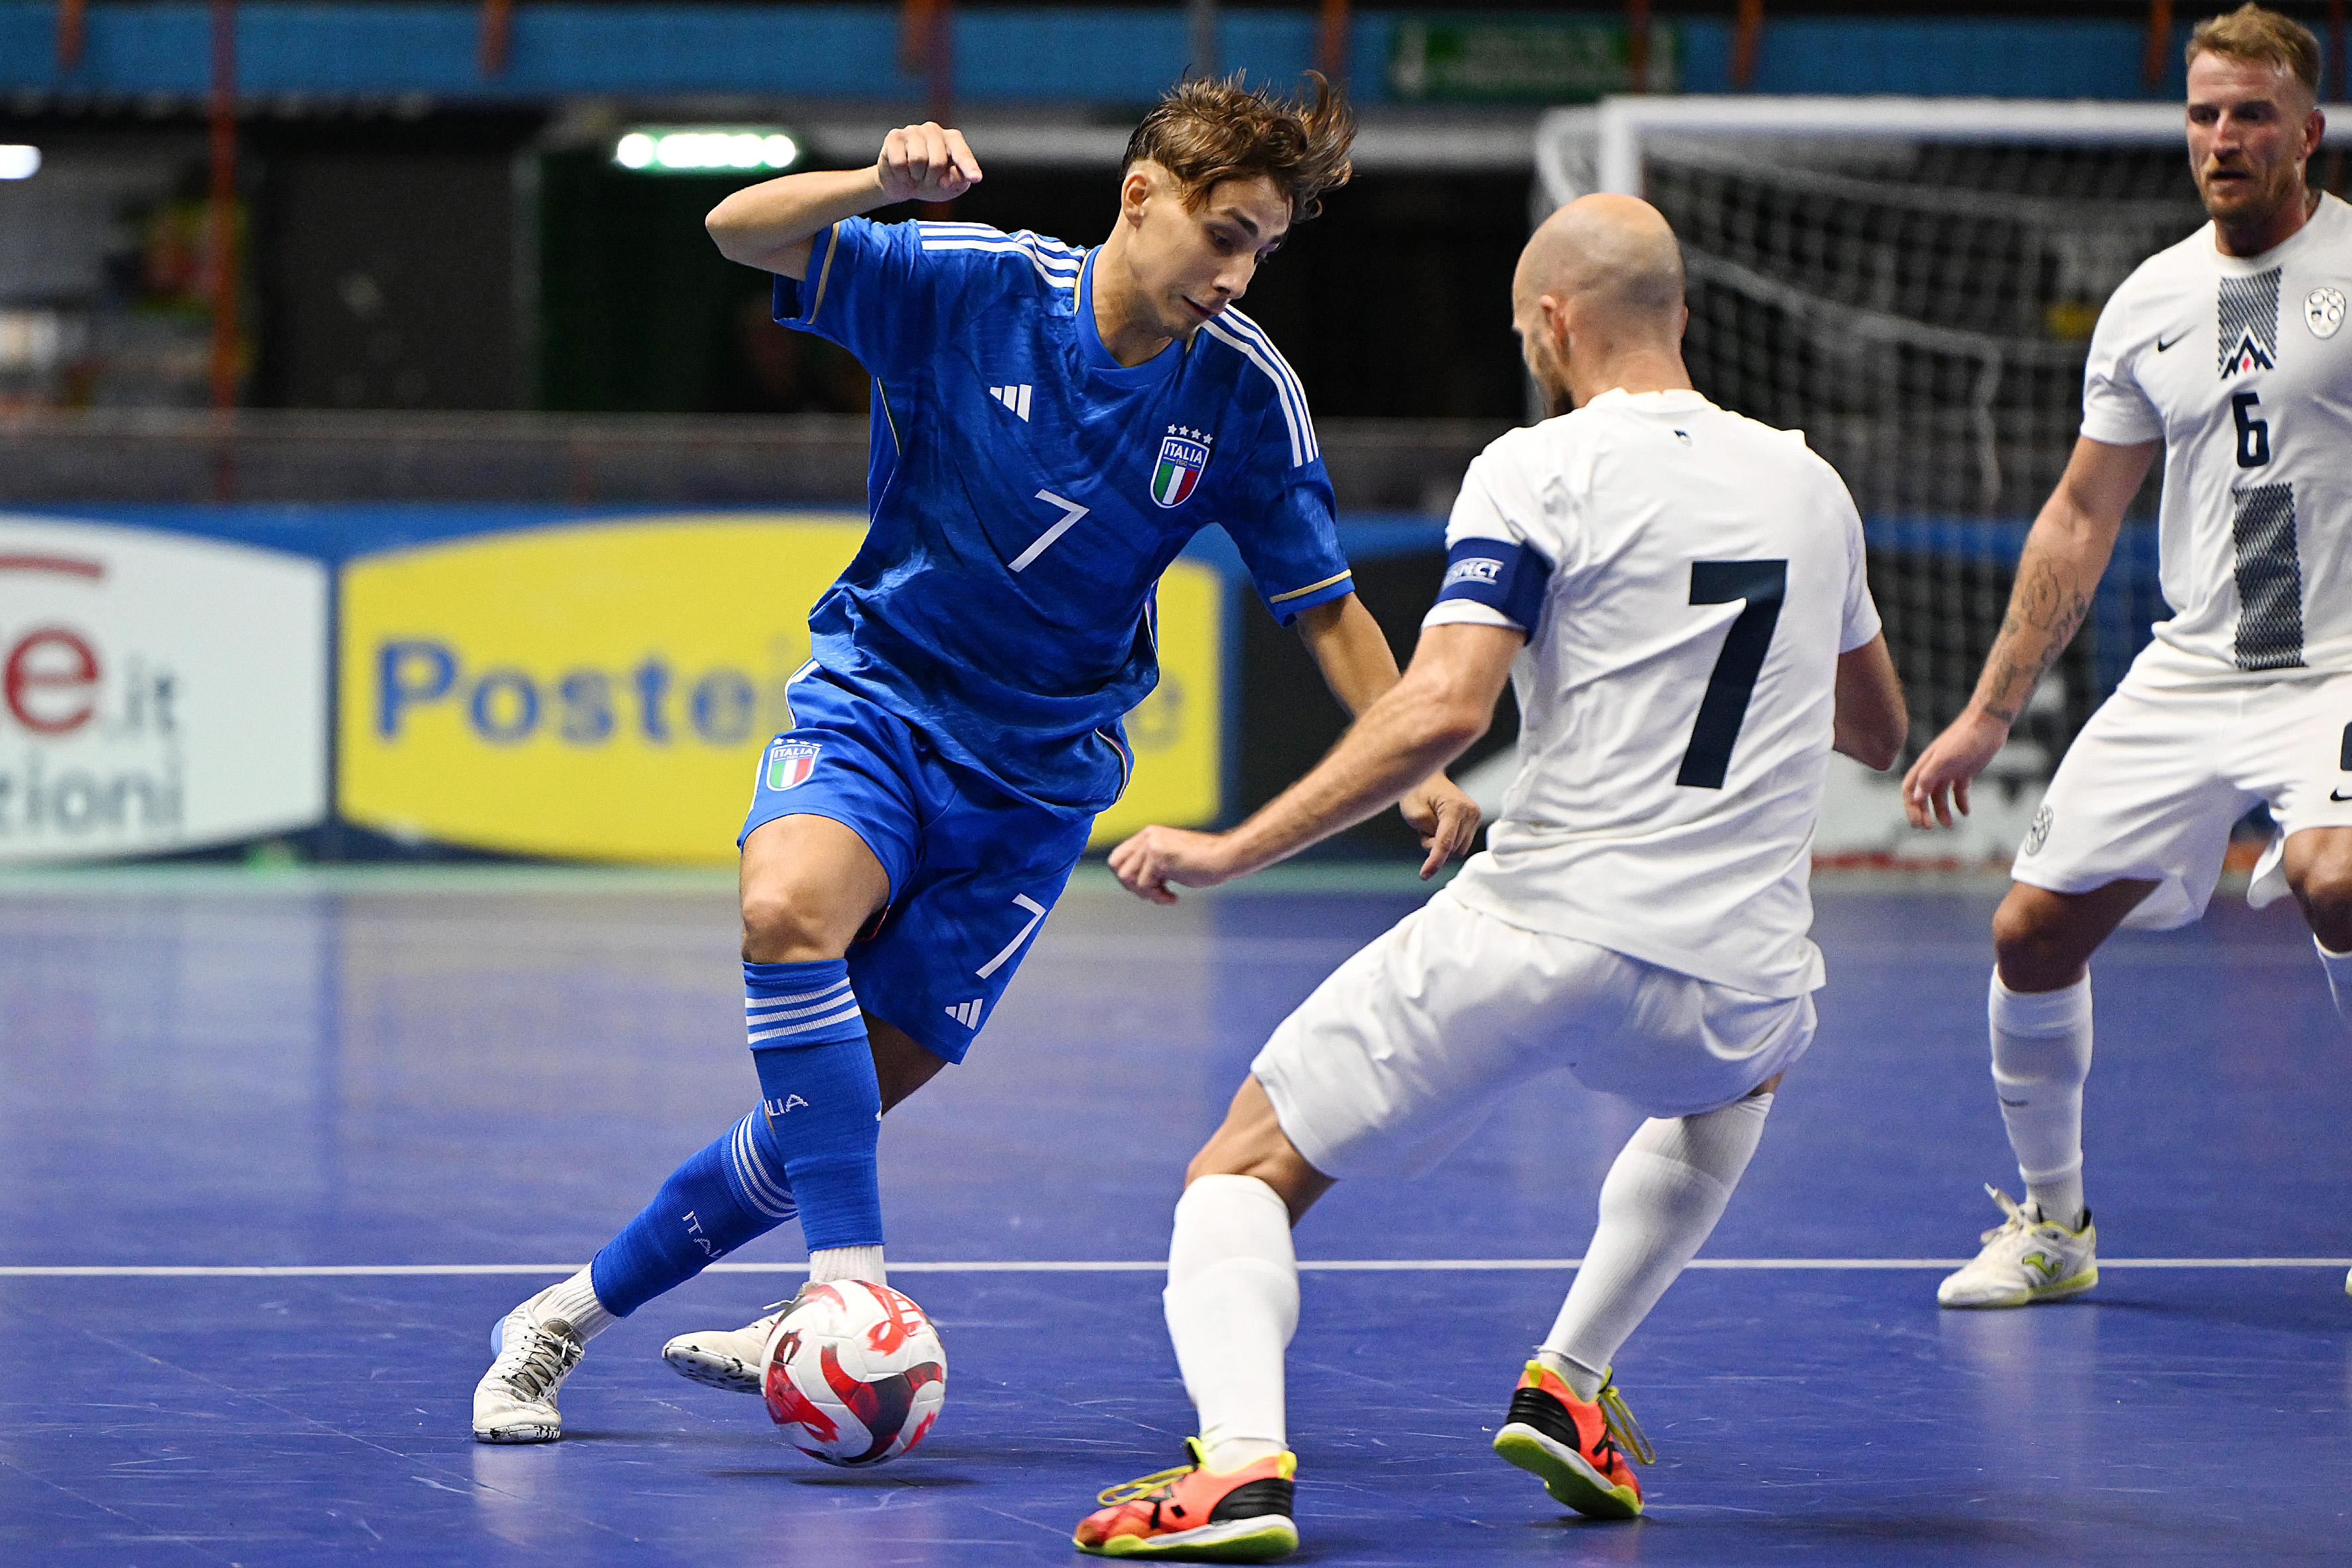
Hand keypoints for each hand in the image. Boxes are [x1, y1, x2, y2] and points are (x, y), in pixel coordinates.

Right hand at [876, 122, 981, 203]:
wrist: (901, 184)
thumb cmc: (930, 182)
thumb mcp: (950, 187)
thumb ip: (958, 182)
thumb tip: (949, 178)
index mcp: (953, 140)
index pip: (962, 154)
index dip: (968, 166)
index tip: (976, 178)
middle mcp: (934, 130)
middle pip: (937, 161)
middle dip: (932, 178)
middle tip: (928, 180)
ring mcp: (913, 131)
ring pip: (918, 159)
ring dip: (916, 176)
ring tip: (915, 174)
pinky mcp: (895, 136)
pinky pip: (900, 162)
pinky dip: (901, 174)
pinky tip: (902, 171)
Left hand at [1108, 825, 1242, 904]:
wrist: (1224, 857)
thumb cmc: (1203, 863)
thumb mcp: (1170, 860)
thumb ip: (1150, 865)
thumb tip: (1131, 883)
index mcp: (1148, 835)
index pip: (1118, 857)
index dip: (1127, 877)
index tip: (1146, 887)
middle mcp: (1147, 837)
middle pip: (1117, 867)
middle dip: (1131, 886)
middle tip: (1153, 893)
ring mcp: (1151, 845)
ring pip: (1128, 878)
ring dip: (1145, 893)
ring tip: (1165, 894)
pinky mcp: (1158, 856)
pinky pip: (1144, 885)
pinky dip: (1158, 896)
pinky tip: (1174, 897)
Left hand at [1400, 775, 1480, 879]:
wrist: (1428, 779)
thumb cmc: (1417, 792)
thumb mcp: (1414, 813)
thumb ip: (1429, 835)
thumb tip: (1444, 851)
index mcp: (1455, 807)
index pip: (1445, 842)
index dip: (1434, 861)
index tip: (1424, 875)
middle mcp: (1470, 812)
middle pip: (1453, 849)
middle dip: (1434, 847)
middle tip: (1423, 829)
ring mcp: (1475, 816)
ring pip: (1458, 850)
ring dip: (1441, 845)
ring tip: (1431, 826)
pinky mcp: (1474, 821)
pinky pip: (1460, 844)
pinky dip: (1448, 841)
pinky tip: (1440, 827)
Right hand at [1902, 708, 2009, 828]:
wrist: (1988, 724)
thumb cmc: (1964, 738)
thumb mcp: (1945, 758)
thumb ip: (1928, 776)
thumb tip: (1916, 797)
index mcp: (1925, 766)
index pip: (1910, 790)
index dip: (1911, 807)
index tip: (1917, 822)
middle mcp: (1935, 769)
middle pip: (1924, 796)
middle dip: (1924, 812)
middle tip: (1928, 827)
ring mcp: (1949, 770)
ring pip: (1941, 796)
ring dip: (1942, 811)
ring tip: (1949, 824)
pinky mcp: (1964, 771)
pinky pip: (1959, 791)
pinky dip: (1961, 802)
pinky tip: (1965, 812)